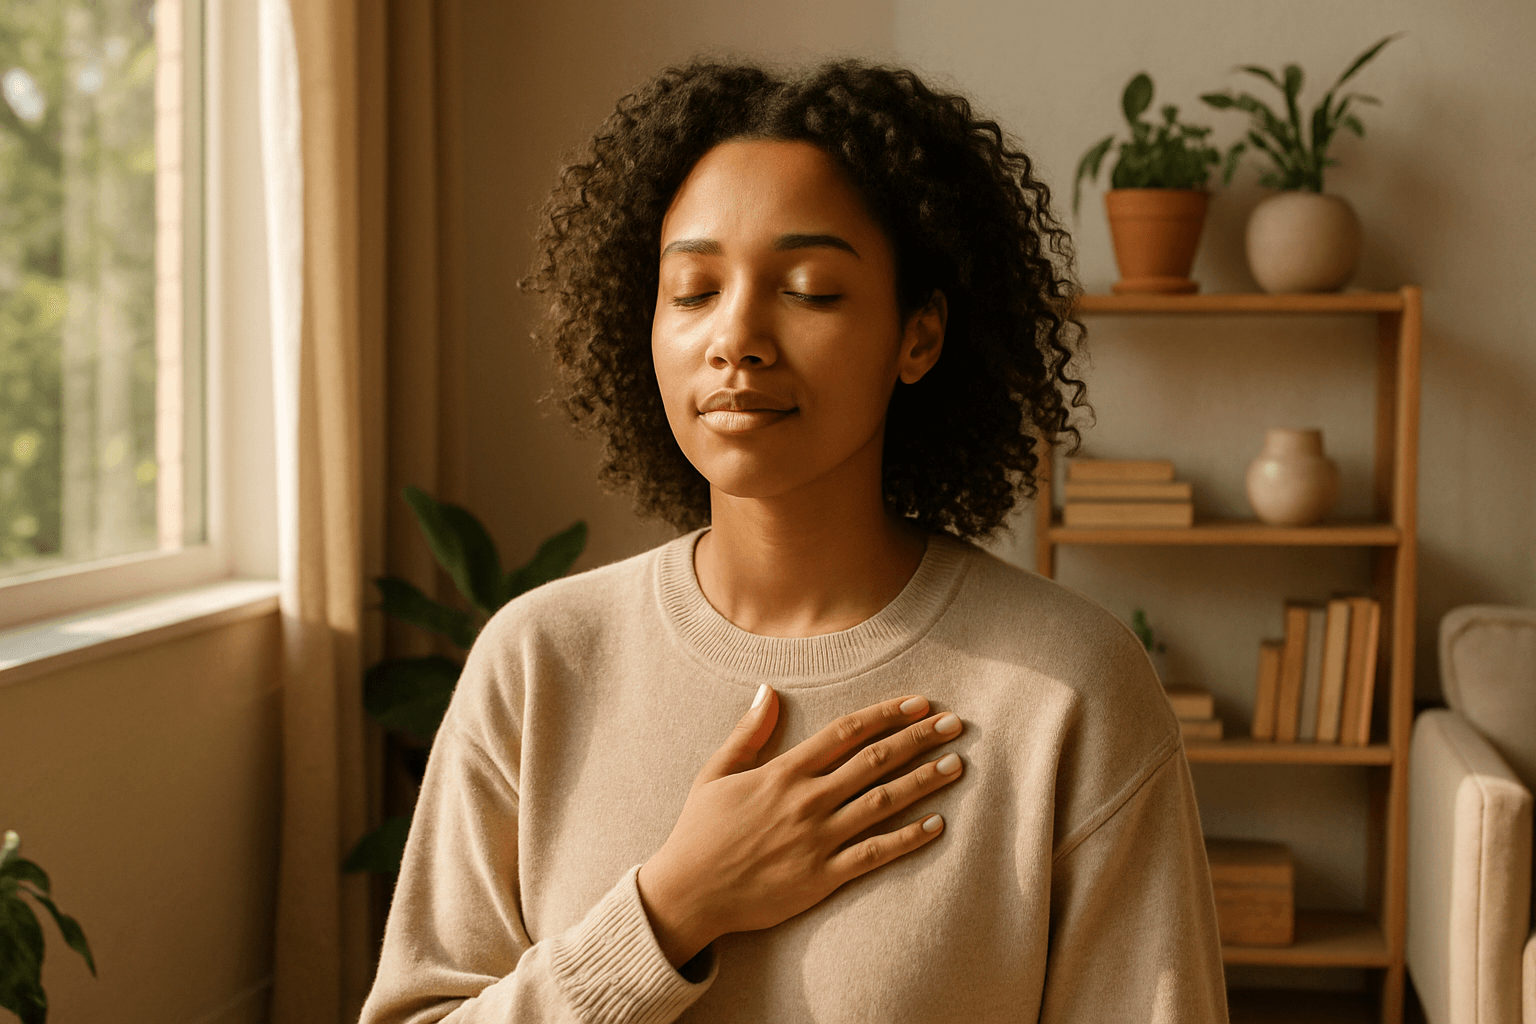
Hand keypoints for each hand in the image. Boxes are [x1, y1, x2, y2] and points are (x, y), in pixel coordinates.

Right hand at [636, 687, 963, 968]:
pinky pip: (875, 854)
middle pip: (875, 761)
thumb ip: (748, 732)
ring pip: (883, 802)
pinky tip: (937, 824)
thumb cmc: (699, 832)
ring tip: (956, 765)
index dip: (885, 714)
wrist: (688, 893)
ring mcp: (818, 839)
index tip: (918, 703)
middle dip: (919, 739)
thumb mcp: (715, 772)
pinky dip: (908, 838)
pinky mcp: (823, 877)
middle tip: (954, 725)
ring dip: (924, 781)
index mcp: (783, 772)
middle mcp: (807, 801)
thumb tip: (768, 690)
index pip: (846, 733)